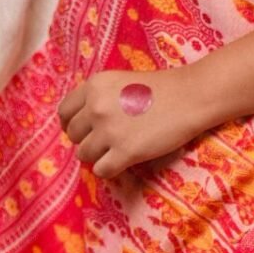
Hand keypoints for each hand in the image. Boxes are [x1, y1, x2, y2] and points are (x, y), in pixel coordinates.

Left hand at [57, 65, 211, 177]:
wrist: (190, 98)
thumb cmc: (160, 89)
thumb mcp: (120, 81)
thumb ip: (98, 97)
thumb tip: (80, 124)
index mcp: (94, 86)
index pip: (64, 112)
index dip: (71, 125)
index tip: (83, 131)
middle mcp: (96, 107)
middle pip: (73, 135)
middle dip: (86, 140)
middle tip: (105, 141)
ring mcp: (109, 131)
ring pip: (84, 155)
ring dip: (97, 156)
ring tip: (116, 151)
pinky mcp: (125, 152)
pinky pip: (101, 170)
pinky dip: (110, 170)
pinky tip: (122, 162)